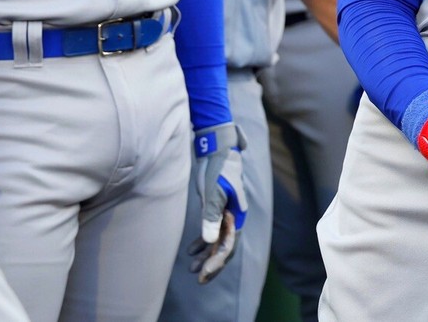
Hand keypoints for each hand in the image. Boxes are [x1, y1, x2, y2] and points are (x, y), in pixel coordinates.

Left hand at [190, 123, 246, 282]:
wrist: (216, 149)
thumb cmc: (216, 170)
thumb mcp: (212, 193)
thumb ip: (211, 216)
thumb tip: (208, 242)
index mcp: (236, 214)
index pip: (228, 245)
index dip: (216, 262)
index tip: (202, 275)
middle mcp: (233, 216)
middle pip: (225, 246)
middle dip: (212, 263)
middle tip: (198, 278)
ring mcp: (226, 213)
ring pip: (218, 241)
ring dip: (206, 255)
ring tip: (191, 269)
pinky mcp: (217, 209)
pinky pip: (212, 231)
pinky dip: (203, 242)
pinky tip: (191, 250)